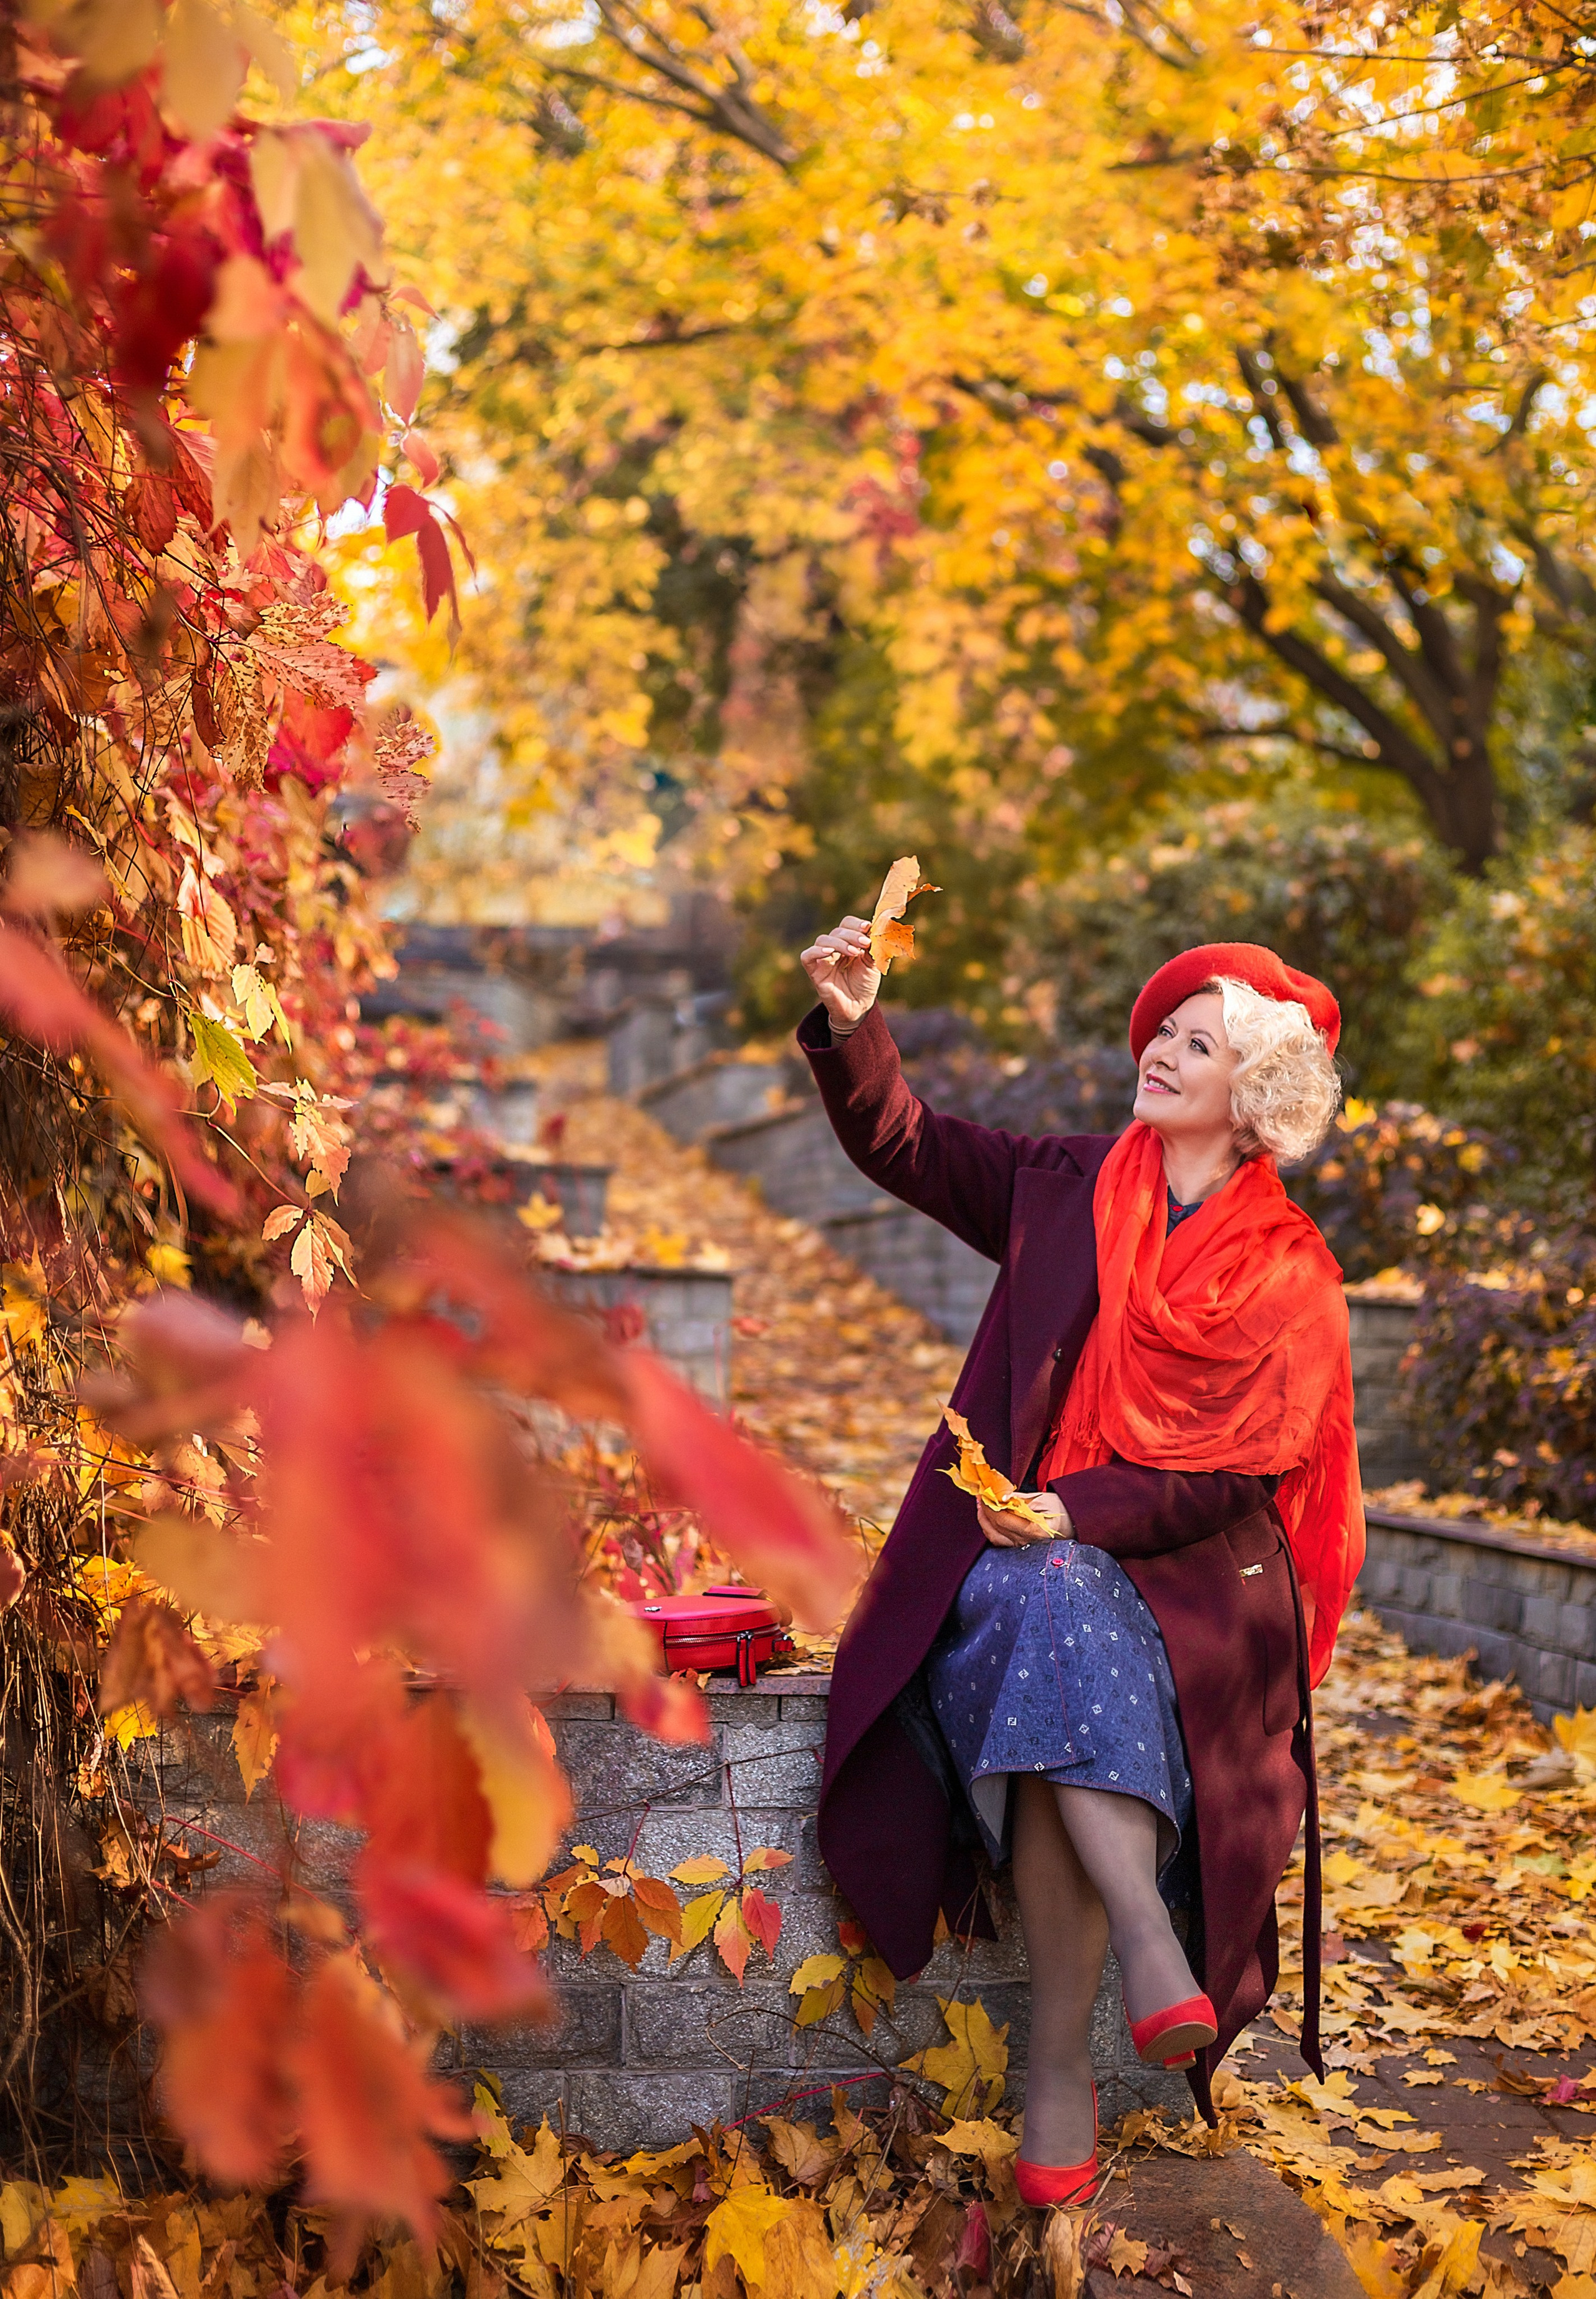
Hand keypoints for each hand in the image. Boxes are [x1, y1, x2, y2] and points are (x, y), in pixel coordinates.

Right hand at [800, 915, 879, 1031]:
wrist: (859, 1007)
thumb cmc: (865, 985)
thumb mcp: (873, 963)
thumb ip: (872, 948)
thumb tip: (875, 931)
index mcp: (848, 942)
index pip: (847, 924)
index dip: (856, 923)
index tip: (868, 927)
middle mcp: (834, 947)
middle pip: (837, 930)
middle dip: (852, 935)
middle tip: (864, 943)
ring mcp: (823, 958)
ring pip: (823, 940)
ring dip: (839, 942)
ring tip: (854, 952)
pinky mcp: (814, 971)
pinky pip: (807, 956)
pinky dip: (816, 951)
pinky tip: (829, 952)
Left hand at [977, 1490, 1071, 1547]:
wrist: (1069, 1523)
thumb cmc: (1058, 1509)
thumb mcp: (1041, 1499)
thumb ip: (1019, 1499)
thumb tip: (1001, 1496)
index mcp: (1034, 1530)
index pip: (1004, 1520)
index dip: (990, 1506)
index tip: (984, 1493)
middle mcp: (1026, 1542)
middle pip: (996, 1527)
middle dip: (985, 1509)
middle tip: (980, 1495)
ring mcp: (1021, 1547)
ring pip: (994, 1536)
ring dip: (984, 1520)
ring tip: (981, 1505)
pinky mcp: (1017, 1547)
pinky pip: (998, 1540)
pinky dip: (989, 1528)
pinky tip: (987, 1517)